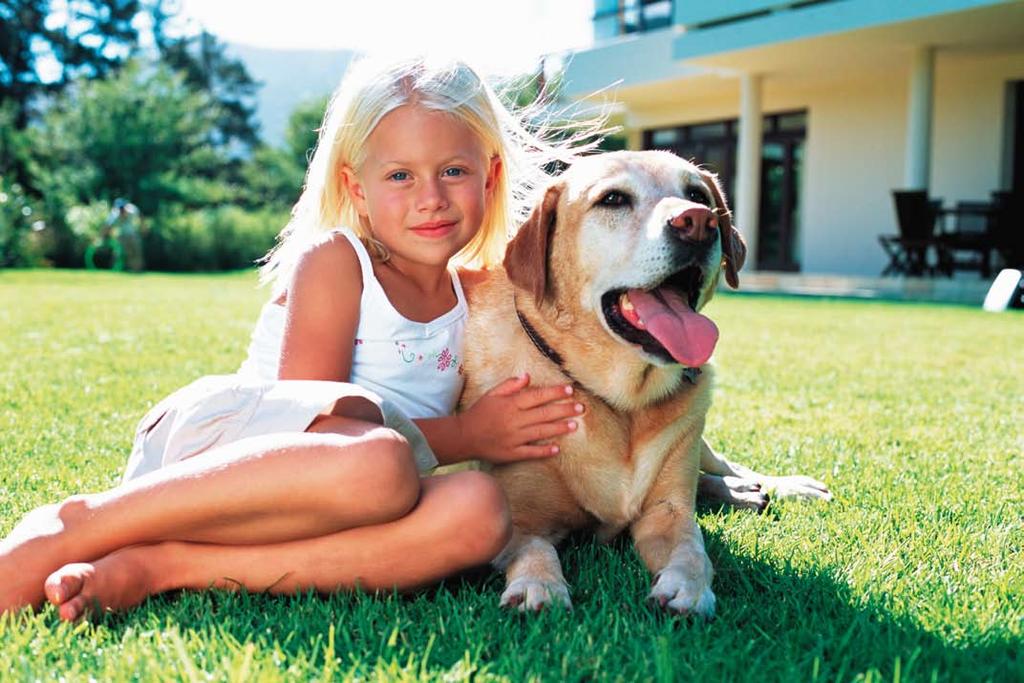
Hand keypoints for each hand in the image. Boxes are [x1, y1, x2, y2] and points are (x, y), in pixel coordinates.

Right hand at [460, 373, 582, 463]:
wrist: (463, 436)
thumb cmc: (479, 413)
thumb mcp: (492, 394)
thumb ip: (510, 385)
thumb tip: (528, 377)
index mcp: (511, 404)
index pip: (537, 396)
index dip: (555, 392)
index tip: (570, 389)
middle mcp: (514, 420)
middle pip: (544, 413)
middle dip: (564, 410)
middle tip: (581, 408)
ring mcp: (513, 438)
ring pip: (540, 432)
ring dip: (558, 428)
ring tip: (575, 425)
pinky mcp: (511, 453)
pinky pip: (530, 452)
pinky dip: (543, 451)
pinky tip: (556, 449)